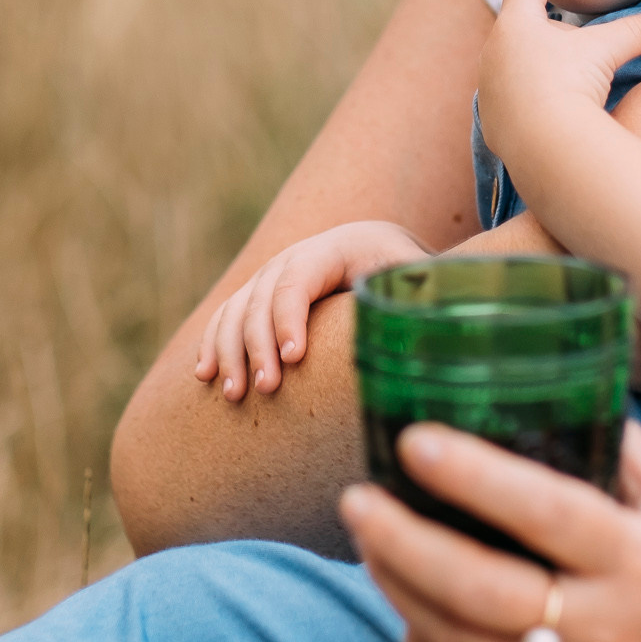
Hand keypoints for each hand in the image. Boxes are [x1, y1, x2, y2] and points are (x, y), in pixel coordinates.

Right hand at [193, 220, 427, 400]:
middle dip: (259, 346)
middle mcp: (294, 256)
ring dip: (229, 352)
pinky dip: (213, 345)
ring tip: (236, 394)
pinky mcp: (259, 296)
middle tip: (266, 390)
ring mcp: (271, 275)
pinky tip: (205, 376)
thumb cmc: (409, 275)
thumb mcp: (419, 275)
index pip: (298, 280)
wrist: (384, 255)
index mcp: (334, 247)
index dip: (290, 318)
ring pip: (236, 309)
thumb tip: (434, 326)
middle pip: (262, 299)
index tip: (295, 359)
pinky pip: (225, 317)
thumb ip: (421, 293)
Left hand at [342, 420, 640, 641]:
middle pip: (479, 587)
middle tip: (356, 498)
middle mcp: (604, 628)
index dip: (474, 475)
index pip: (546, 510)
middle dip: (403, 539)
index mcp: (640, 560)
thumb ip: (626, 452)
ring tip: (370, 543)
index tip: (414, 440)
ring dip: (401, 591)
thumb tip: (565, 380)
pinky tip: (408, 619)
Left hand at [476, 0, 640, 183]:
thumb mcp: (606, 50)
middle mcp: (494, 49)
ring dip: (535, 58)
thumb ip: (637, 31)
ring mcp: (489, 86)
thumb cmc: (569, 85)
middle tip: (558, 10)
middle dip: (540, 15)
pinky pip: (511, 96)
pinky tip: (546, 103)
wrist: (542, 146)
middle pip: (519, 21)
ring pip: (513, 60)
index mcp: (517, 21)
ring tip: (559, 65)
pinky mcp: (491, 118)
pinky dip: (529, 93)